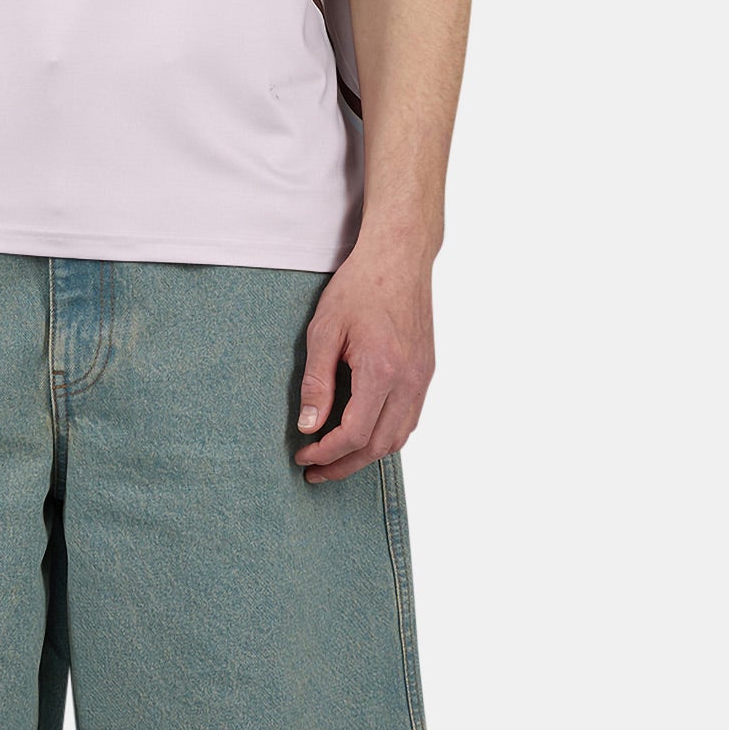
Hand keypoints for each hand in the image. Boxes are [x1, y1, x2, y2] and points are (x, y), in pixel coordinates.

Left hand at [294, 237, 435, 483]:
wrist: (400, 258)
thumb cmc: (359, 287)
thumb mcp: (324, 330)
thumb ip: (317, 382)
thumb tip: (308, 425)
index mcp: (382, 371)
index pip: (354, 434)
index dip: (326, 453)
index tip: (302, 455)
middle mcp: (409, 381)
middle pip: (379, 446)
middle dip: (344, 465)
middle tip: (315, 471)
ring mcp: (422, 378)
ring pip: (398, 438)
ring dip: (366, 455)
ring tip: (336, 459)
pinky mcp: (426, 372)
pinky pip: (409, 419)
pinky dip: (384, 436)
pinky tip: (362, 433)